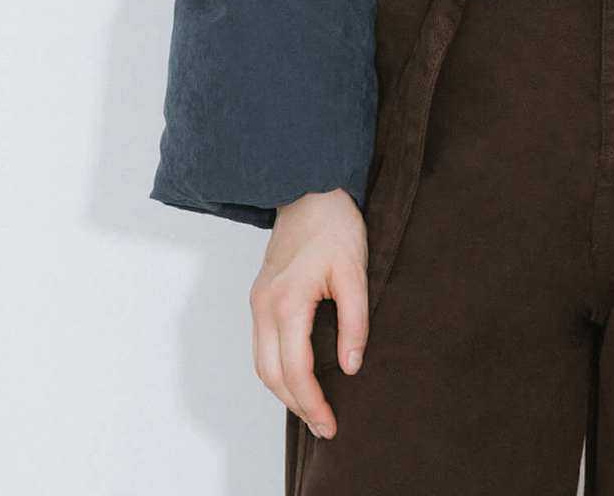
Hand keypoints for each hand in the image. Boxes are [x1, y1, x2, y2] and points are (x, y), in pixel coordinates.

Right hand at [250, 187, 367, 439]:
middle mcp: (265, 306)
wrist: (310, 188)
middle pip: (272, 375)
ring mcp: (258, 301)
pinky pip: (261, 346)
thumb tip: (351, 366)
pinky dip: (276, 370)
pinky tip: (296, 377)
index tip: (330, 423)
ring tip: (312, 409)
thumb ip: (355, 321)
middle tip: (324, 425)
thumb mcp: (356, 271)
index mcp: (288, 301)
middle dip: (297, 406)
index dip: (312, 402)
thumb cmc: (335, 225)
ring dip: (283, 392)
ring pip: (261, 364)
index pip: (295, 370)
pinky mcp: (260, 296)